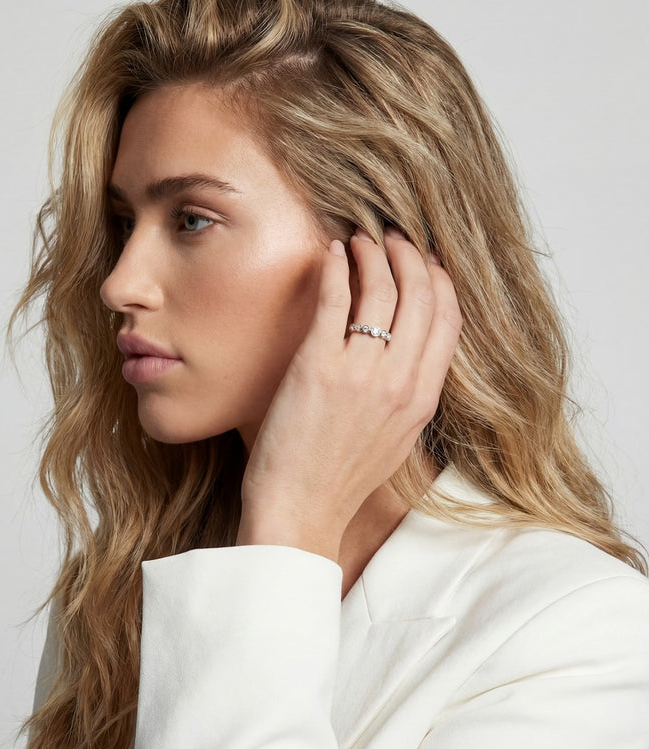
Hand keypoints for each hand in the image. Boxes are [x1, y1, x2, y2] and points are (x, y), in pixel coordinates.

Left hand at [236, 226, 461, 561]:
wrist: (301, 511)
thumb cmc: (340, 479)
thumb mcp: (395, 438)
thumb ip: (408, 393)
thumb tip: (406, 350)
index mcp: (422, 398)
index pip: (448, 320)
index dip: (439, 280)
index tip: (425, 261)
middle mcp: (400, 381)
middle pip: (421, 295)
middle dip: (410, 255)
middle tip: (392, 237)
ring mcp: (360, 373)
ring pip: (382, 289)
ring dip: (373, 253)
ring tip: (360, 239)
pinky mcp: (317, 367)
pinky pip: (336, 299)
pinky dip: (337, 267)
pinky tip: (332, 253)